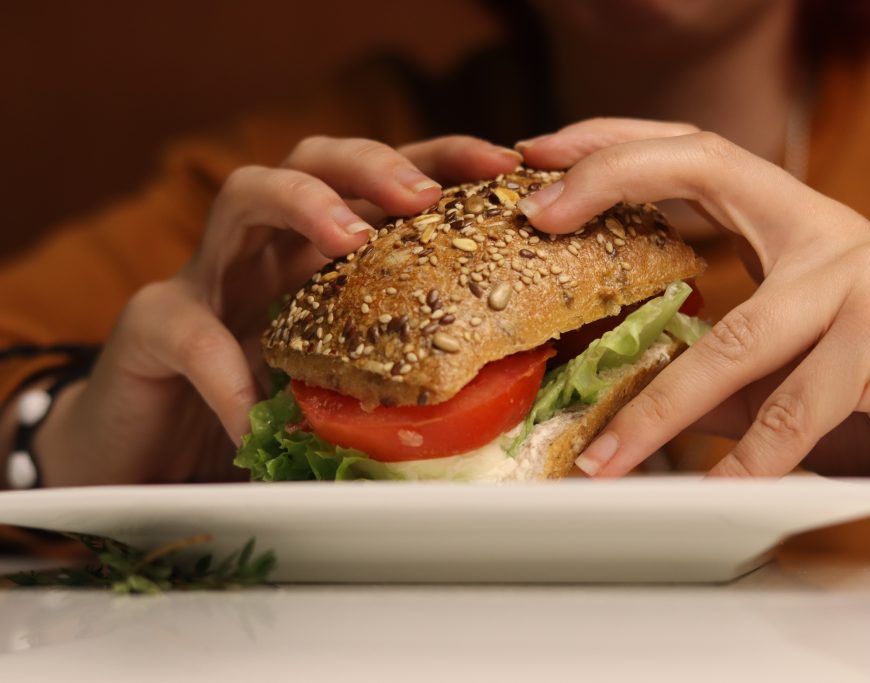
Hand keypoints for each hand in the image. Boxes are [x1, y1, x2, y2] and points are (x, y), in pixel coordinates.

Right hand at [34, 135, 521, 485]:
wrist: (154, 463)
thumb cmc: (264, 420)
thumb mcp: (343, 388)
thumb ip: (399, 373)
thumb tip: (506, 386)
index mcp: (321, 257)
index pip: (381, 185)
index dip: (440, 162)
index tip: (499, 164)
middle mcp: (267, 250)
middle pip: (314, 158)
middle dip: (374, 162)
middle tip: (422, 195)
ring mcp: (205, 279)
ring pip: (245, 195)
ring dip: (303, 202)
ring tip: (350, 240)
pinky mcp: (151, 328)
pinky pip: (189, 331)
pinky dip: (227, 372)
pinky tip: (254, 414)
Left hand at [516, 118, 869, 537]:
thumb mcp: (786, 376)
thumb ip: (718, 369)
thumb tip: (624, 386)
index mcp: (798, 227)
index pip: (699, 153)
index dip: (620, 145)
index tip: (547, 154)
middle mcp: (828, 233)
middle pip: (708, 167)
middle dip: (613, 176)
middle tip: (536, 210)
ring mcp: (862, 278)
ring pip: (735, 338)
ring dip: (657, 410)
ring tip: (604, 459)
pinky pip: (792, 410)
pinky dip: (746, 461)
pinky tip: (712, 491)